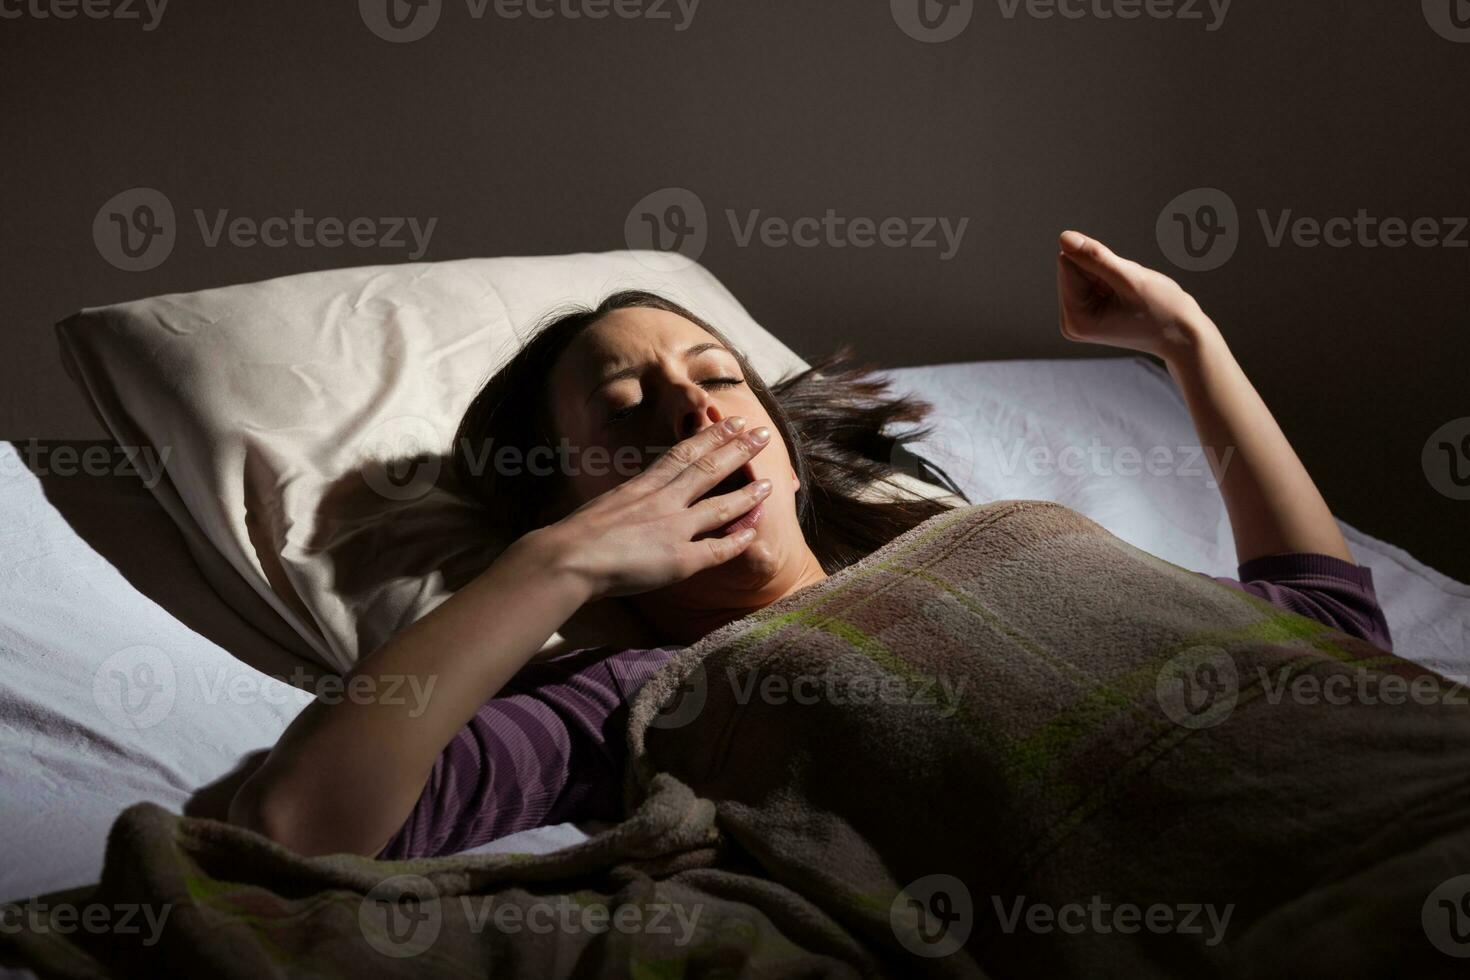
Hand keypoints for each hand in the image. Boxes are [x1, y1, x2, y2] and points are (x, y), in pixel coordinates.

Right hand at [535, 417, 773, 600]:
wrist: (567, 559)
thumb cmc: (573, 538)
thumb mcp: (604, 507)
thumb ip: (626, 503)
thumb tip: (632, 505)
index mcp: (642, 485)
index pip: (684, 452)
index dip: (711, 435)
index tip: (730, 420)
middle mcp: (663, 501)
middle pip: (708, 469)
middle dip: (738, 450)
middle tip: (762, 434)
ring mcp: (674, 529)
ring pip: (720, 506)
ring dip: (747, 493)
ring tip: (769, 482)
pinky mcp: (679, 560)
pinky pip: (717, 549)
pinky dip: (738, 539)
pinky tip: (754, 532)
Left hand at [1056, 230, 1216, 359]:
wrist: (1182, 335)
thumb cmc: (1163, 310)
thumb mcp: (1130, 278)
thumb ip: (1095, 257)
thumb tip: (1064, 237)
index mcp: (1075, 318)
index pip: (1067, 263)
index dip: (1099, 262)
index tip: (1122, 282)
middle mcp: (1070, 322)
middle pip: (1071, 268)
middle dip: (1103, 269)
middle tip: (1129, 290)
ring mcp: (1077, 320)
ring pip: (1082, 271)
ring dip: (1109, 274)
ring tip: (1130, 295)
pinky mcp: (1086, 315)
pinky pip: (1091, 280)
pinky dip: (1111, 281)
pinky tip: (1127, 297)